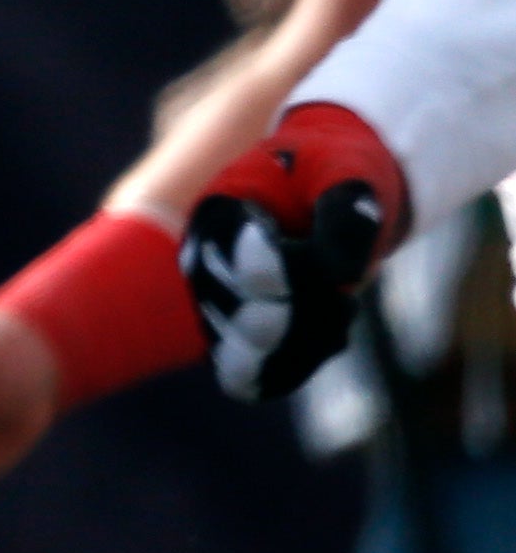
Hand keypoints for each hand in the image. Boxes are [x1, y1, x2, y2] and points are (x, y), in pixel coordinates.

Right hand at [185, 102, 406, 401]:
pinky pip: (257, 381)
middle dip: (320, 312)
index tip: (338, 264)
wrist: (328, 185)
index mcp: (218, 215)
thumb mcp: (350, 174)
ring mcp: (211, 304)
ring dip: (312, 344)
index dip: (311, 277)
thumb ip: (348, 216)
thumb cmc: (337, 171)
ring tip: (340, 307)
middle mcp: (201, 263)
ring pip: (253, 362)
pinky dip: (302, 366)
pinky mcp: (229, 336)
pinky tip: (330, 333)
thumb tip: (340, 278)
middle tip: (349, 284)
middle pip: (258, 326)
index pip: (258, 274)